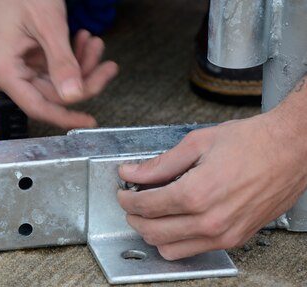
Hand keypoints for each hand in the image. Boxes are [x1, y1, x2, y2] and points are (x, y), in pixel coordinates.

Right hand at [0, 0, 117, 128]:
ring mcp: (20, 68)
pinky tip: (83, 40)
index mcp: (5, 71)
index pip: (38, 106)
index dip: (66, 116)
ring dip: (82, 64)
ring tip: (94, 43)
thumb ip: (62, 63)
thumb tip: (74, 96)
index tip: (89, 121)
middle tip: (107, 66)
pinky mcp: (30, 61)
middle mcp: (10, 74)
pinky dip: (74, 56)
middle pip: (54, 93)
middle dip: (84, 78)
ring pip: (60, 82)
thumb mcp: (48, 26)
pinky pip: (57, 68)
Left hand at [118, 78, 306, 259]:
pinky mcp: (235, 239)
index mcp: (197, 193)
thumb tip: (132, 172)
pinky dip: (175, 241)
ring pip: (169, 248)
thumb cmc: (251, 142)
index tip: (123, 190)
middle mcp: (210, 220)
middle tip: (131, 202)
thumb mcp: (197, 143)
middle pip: (153, 231)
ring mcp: (224, 234)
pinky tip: (173, 223)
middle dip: (134, 216)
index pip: (146, 205)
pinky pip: (193, 251)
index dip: (127, 198)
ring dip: (151, 233)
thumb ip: (160, 163)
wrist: (290, 150)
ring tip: (149, 213)